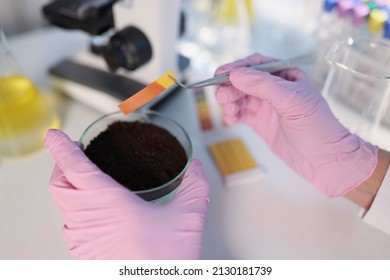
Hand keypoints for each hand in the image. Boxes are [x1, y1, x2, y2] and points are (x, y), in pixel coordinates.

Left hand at [44, 129, 209, 259]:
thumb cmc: (166, 263)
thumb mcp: (188, 218)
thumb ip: (195, 186)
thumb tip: (196, 168)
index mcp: (110, 204)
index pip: (74, 168)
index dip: (61, 148)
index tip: (54, 136)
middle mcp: (90, 221)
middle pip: (59, 185)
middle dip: (62, 165)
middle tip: (73, 155)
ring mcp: (85, 240)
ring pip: (62, 206)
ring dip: (67, 187)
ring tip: (82, 179)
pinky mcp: (87, 255)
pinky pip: (70, 225)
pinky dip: (73, 209)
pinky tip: (92, 210)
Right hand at [215, 53, 377, 197]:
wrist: (323, 160)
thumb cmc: (316, 126)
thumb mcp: (291, 100)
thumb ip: (262, 85)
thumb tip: (236, 74)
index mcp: (286, 76)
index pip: (257, 65)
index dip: (238, 68)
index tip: (221, 74)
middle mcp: (275, 89)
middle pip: (245, 81)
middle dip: (231, 87)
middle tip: (222, 97)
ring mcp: (267, 107)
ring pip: (241, 97)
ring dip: (230, 102)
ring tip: (227, 111)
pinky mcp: (261, 123)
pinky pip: (241, 114)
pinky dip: (232, 115)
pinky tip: (230, 120)